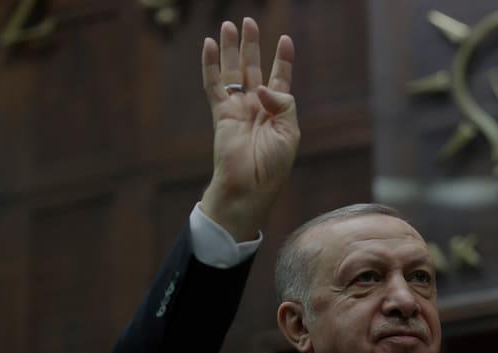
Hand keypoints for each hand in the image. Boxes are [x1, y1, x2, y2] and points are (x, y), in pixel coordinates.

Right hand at [199, 18, 299, 241]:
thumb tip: (262, 87)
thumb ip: (283, 104)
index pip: (280, 78)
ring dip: (230, 48)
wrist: (249, 187)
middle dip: (251, 45)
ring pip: (232, 71)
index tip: (284, 39)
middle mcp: (256, 105)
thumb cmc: (273, 166)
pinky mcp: (220, 113)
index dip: (282, 59)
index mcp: (277, 111)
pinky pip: (213, 84)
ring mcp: (237, 107)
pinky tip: (208, 45)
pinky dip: (209, 65)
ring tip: (229, 25)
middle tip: (249, 21)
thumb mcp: (289, 133)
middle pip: (253, 67)